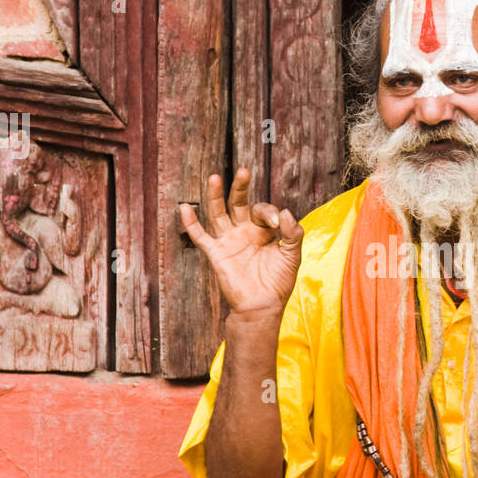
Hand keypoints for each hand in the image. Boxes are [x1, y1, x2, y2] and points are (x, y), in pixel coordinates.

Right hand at [178, 168, 303, 314]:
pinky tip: (185, 208)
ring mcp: (229, 240)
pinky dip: (191, 223)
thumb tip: (285, 212)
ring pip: (218, 213)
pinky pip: (201, 237)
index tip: (276, 224)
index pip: (263, 210)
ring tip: (214, 177)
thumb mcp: (292, 256)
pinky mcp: (216, 253)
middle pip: (239, 203)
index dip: (269, 213)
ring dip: (216, 196)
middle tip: (244, 171)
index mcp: (264, 230)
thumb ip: (292, 234)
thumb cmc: (278, 282)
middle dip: (241, 187)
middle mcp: (245, 231)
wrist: (262, 307)